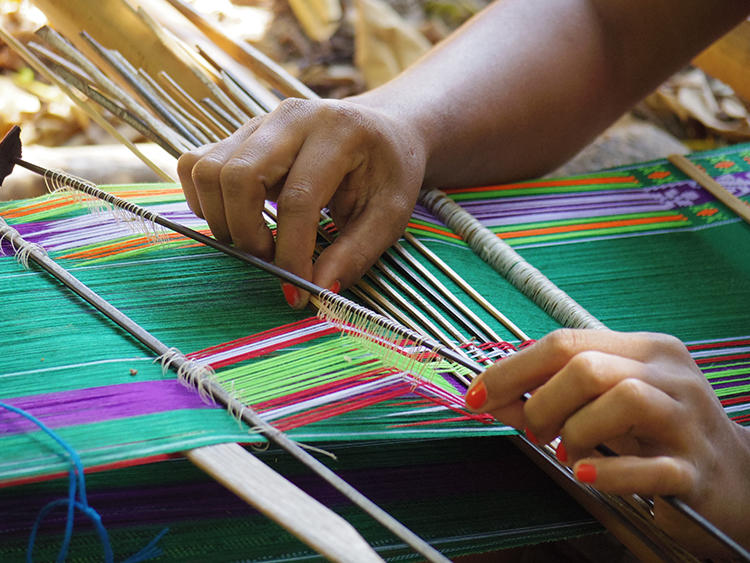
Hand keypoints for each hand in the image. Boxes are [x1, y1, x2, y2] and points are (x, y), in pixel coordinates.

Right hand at [177, 97, 426, 306]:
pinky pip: (196, 164)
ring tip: (258, 242)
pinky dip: (203, 199)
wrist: (383, 130)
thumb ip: (356, 253)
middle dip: (247, 234)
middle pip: (238, 176)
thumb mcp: (389, 215)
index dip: (291, 253)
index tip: (297, 291)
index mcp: (338, 132)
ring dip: (221, 220)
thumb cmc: (389, 173)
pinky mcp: (240, 134)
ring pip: (207, 169)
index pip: (298, 199)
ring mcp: (259, 121)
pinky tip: (235, 218)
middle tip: (271, 261)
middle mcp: (292, 117)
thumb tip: (318, 290)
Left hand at [464, 329, 749, 552]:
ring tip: (569, 452)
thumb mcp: (601, 408)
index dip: (511, 368)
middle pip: (586, 366)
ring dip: (575, 430)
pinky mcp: (696, 469)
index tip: (474, 394)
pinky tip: (585, 473)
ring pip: (621, 399)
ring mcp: (688, 420)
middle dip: (541, 402)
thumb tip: (485, 397)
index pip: (564, 342)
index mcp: (643, 350)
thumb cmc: (657, 436)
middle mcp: (669, 375)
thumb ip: (545, 399)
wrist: (737, 481)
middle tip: (536, 433)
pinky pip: (650, 465)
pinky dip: (609, 471)